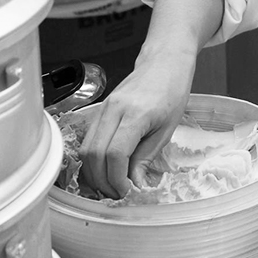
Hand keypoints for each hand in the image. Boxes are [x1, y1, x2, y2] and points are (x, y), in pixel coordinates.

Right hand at [79, 52, 194, 197]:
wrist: (164, 63)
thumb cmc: (172, 91)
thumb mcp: (167, 129)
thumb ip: (147, 157)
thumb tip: (134, 184)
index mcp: (135, 114)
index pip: (114, 154)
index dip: (117, 179)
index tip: (127, 191)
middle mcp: (113, 110)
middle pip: (93, 155)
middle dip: (102, 181)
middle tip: (117, 194)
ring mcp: (103, 109)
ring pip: (85, 149)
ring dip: (94, 173)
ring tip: (111, 185)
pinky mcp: (99, 111)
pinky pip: (88, 140)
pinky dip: (92, 160)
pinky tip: (106, 169)